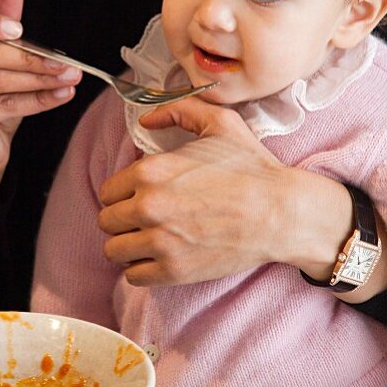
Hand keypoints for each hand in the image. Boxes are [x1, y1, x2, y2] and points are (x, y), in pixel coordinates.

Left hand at [98, 97, 351, 286]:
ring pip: (114, 250)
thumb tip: (146, 120)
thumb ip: (178, 110)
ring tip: (148, 240)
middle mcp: (148, 206)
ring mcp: (160, 241)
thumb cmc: (251, 167)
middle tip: (145, 219)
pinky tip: (159, 258)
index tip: (139, 197)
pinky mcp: (174, 270)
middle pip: (106, 221)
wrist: (281, 212)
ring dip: (128, 246)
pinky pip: (133, 276)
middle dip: (123, 220)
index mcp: (150, 171)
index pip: (107, 191)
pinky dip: (141, 269)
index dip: (122, 194)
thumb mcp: (219, 123)